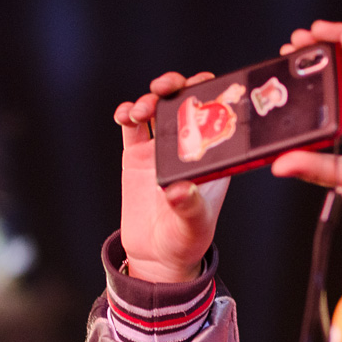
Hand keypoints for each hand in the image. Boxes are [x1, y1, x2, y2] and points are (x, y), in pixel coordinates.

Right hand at [115, 71, 229, 282]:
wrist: (156, 255)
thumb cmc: (185, 240)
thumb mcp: (193, 226)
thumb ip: (188, 207)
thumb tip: (178, 190)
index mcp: (212, 156)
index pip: (217, 114)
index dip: (210, 94)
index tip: (198, 87)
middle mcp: (188, 146)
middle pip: (185, 102)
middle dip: (176, 86)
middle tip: (164, 88)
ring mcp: (161, 148)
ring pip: (158, 108)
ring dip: (149, 99)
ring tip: (139, 111)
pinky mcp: (137, 155)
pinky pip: (131, 126)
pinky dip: (126, 114)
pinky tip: (124, 115)